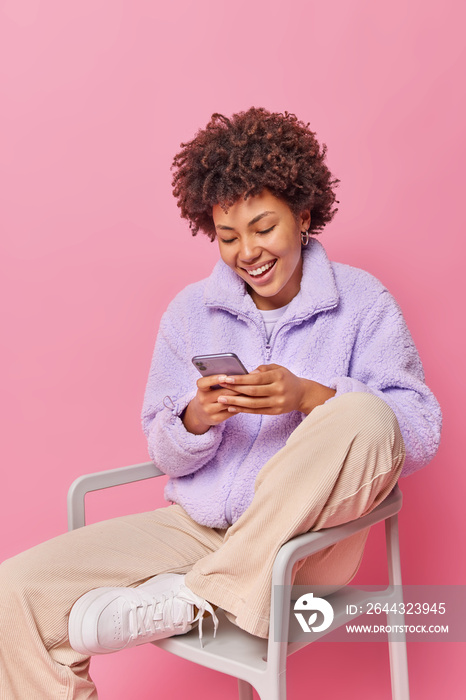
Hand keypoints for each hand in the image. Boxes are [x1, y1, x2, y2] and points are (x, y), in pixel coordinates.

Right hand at [182, 373, 243, 434]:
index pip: (203, 383)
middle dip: (236, 388)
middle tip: (249, 382)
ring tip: (251, 391)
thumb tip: (237, 375)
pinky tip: (247, 401)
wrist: (200, 413)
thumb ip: (219, 382)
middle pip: (222, 393)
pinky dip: (239, 406)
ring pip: (228, 402)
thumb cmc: (209, 395)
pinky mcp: (215, 419)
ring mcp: (209, 411)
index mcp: (201, 390)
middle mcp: (203, 400)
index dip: (213, 379)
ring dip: (241, 397)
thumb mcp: (208, 388)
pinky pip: (231, 411)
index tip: (225, 376)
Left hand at [216, 364, 335, 415]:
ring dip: (235, 402)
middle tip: (220, 388)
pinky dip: (243, 410)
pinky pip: (256, 412)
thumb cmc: (285, 378)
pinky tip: (232, 408)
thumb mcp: (278, 368)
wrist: (302, 394)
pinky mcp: (275, 412)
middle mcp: (279, 390)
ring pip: (253, 404)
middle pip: (253, 392)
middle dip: (234, 390)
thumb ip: (263, 369)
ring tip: (221, 400)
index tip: (226, 378)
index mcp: (278, 377)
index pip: (256, 379)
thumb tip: (247, 374)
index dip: (240, 379)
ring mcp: (277, 403)